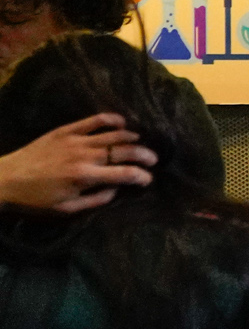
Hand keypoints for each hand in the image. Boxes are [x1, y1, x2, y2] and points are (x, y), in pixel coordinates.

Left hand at [0, 115, 156, 212]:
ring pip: (113, 134)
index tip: (148, 179)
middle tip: (154, 159)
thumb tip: (116, 190)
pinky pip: (93, 121)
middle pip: (124, 150)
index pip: (123, 173)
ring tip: (141, 143)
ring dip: (131, 138)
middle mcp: (84, 155)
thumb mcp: (65, 208)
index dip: (141, 176)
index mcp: (85, 176)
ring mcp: (76, 140)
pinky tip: (122, 123)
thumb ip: (95, 200)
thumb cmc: (36, 198)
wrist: (6, 178)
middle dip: (144, 155)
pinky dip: (111, 120)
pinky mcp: (66, 130)